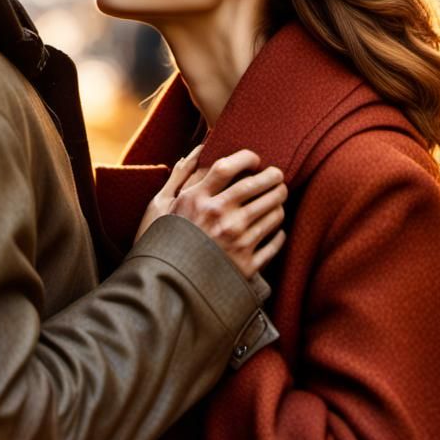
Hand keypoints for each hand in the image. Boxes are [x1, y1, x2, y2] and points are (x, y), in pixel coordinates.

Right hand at [136, 147, 287, 278]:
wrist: (167, 288)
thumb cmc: (163, 244)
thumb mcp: (161, 206)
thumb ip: (180, 177)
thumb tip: (197, 151)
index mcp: (197, 200)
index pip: (227, 166)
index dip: (246, 157)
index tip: (255, 159)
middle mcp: (219, 217)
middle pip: (257, 186)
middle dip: (273, 177)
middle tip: (278, 175)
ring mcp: (235, 241)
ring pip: (272, 212)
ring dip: (279, 202)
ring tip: (277, 200)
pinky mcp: (246, 265)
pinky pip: (275, 242)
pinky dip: (279, 233)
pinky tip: (274, 228)